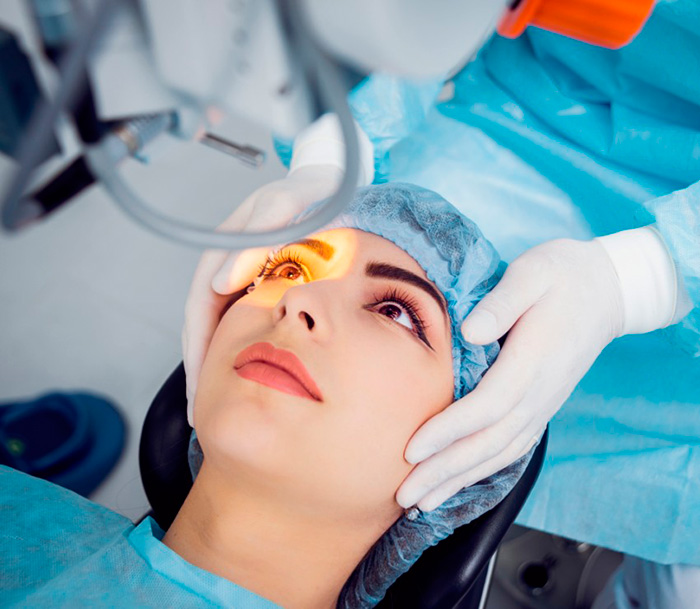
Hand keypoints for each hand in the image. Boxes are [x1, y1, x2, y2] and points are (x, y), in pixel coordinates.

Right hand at [182, 165, 342, 422]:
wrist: (332, 182)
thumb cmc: (311, 191)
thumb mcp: (286, 204)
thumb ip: (258, 236)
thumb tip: (220, 283)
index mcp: (224, 248)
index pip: (200, 309)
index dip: (199, 351)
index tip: (202, 390)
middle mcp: (226, 264)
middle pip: (203, 324)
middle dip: (201, 370)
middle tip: (201, 415)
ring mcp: (242, 274)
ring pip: (220, 326)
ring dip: (216, 365)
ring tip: (214, 406)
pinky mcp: (260, 282)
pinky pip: (242, 321)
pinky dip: (239, 350)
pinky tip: (246, 375)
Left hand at [396, 238, 624, 510]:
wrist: (608, 290)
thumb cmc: (563, 275)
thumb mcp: (533, 273)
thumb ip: (502, 302)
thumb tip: (469, 331)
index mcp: (534, 359)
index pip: (487, 406)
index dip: (448, 430)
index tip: (411, 449)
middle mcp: (541, 391)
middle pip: (489, 442)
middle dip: (444, 470)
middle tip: (404, 495)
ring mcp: (544, 403)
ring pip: (500, 453)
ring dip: (460, 479)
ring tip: (422, 501)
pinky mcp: (542, 405)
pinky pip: (512, 447)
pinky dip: (483, 470)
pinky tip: (459, 481)